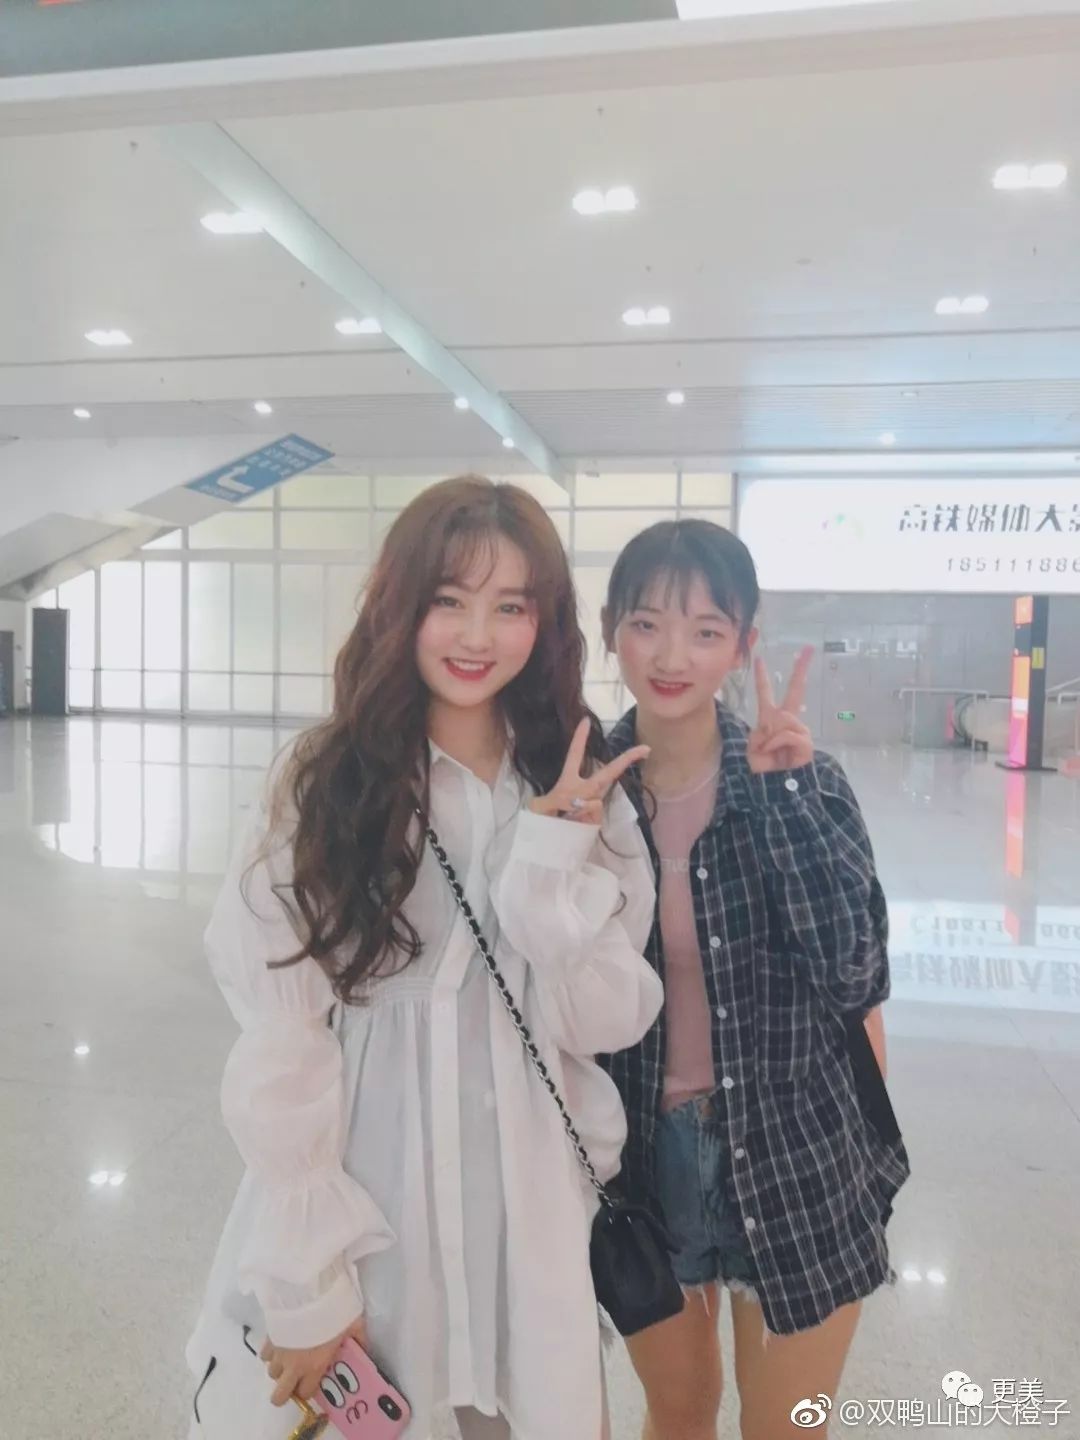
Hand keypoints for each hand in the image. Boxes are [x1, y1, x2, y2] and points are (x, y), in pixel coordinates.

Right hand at [261, 1316, 367, 1406]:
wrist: (309, 1289)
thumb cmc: (334, 1309)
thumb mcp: (355, 1325)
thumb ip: (358, 1341)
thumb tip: (363, 1348)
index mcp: (315, 1366)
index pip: (305, 1393)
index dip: (309, 1389)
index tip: (314, 1379)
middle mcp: (293, 1366)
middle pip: (278, 1397)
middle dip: (286, 1391)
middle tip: (297, 1376)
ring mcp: (278, 1353)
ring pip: (271, 1373)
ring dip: (280, 1368)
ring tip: (292, 1353)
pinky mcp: (268, 1338)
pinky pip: (265, 1355)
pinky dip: (272, 1352)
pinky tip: (283, 1339)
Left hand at [529, 717, 649, 824]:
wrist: (547, 847)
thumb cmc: (541, 822)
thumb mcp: (539, 807)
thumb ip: (554, 800)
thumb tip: (577, 801)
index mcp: (568, 781)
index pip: (574, 756)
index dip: (580, 738)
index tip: (586, 720)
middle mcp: (584, 791)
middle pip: (607, 773)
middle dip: (625, 760)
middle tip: (645, 749)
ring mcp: (593, 807)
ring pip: (596, 799)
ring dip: (580, 807)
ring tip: (566, 816)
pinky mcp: (597, 822)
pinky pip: (593, 812)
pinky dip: (583, 815)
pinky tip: (574, 823)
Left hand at [748, 647, 814, 774]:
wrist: (774, 782)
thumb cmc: (763, 763)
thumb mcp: (754, 744)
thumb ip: (762, 730)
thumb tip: (776, 724)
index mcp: (771, 718)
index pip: (766, 693)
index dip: (762, 676)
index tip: (759, 658)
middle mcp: (788, 720)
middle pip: (795, 690)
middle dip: (801, 670)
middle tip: (808, 650)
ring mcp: (799, 729)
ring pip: (782, 720)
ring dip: (770, 737)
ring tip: (769, 751)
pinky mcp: (806, 742)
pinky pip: (786, 734)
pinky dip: (776, 744)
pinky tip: (777, 754)